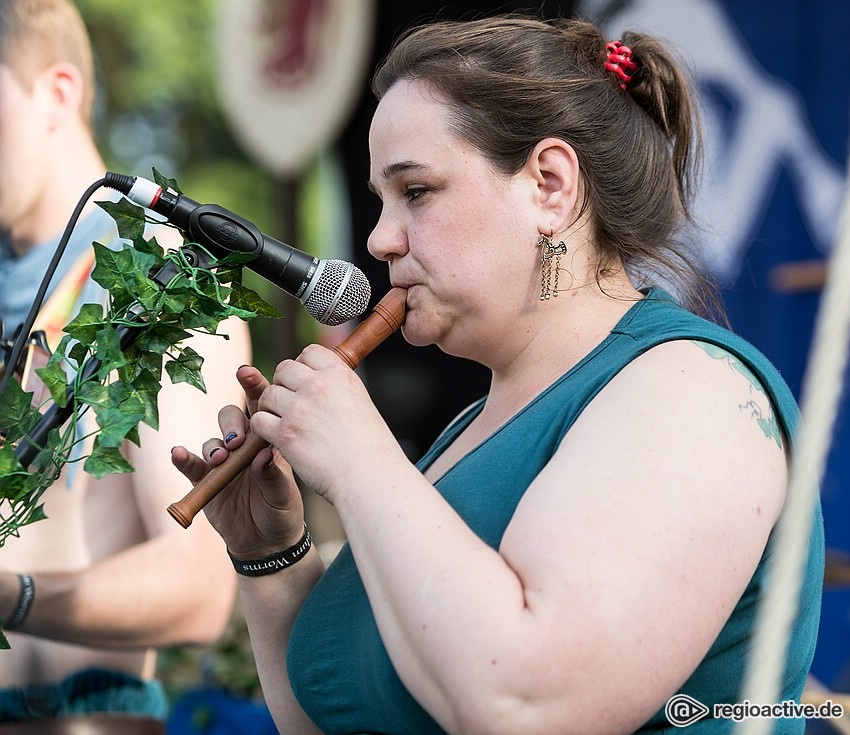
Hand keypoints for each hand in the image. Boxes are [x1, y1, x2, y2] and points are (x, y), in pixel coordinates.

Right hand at [171, 365, 305, 557]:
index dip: (254, 387)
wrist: (267, 543)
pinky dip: (184, 458)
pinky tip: (179, 453)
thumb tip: (263, 456)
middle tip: (238, 440)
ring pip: (212, 439)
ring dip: (215, 445)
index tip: (247, 373)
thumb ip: (273, 475)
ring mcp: (223, 461)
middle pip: (232, 417)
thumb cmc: (283, 511)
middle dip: (233, 423)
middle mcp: (244, 445)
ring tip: (221, 459)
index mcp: (269, 440)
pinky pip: (191, 465)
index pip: (262, 407)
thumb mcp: (284, 495)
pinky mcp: (205, 480)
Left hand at [251, 345, 399, 502]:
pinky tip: (277, 438)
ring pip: (267, 395)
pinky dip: (264, 429)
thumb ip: (336, 386)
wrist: (370, 476)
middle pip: (283, 369)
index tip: (305, 383)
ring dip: (271, 408)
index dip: (303, 367)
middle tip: (290, 405)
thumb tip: (317, 377)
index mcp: (339, 375)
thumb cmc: (370, 446)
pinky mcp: (286, 433)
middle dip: (283, 385)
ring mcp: (300, 409)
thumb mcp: (360, 401)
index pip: (309, 353)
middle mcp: (319, 386)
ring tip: (284, 424)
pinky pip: (260, 420)